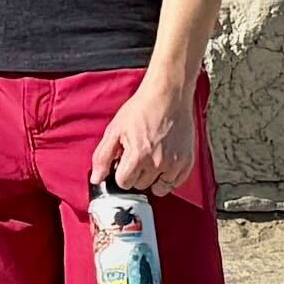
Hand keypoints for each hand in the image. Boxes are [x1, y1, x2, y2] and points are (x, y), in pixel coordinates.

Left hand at [93, 78, 197, 195]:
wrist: (168, 96)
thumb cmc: (141, 110)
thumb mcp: (114, 130)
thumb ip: (102, 157)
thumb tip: (96, 179)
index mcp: (138, 155)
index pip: (123, 183)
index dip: (120, 172)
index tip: (123, 161)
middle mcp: (157, 163)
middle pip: (140, 185)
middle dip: (135, 173)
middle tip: (137, 154)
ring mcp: (174, 164)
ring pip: (157, 187)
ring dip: (151, 176)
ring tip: (150, 156)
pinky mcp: (187, 163)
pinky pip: (174, 183)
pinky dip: (168, 177)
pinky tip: (163, 161)